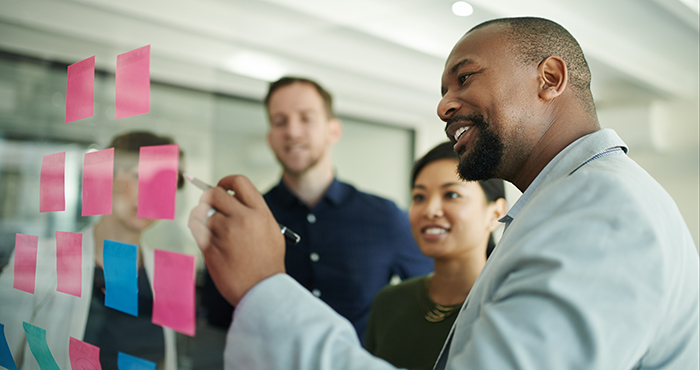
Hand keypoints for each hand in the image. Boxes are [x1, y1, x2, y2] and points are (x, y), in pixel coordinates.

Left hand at [188, 175, 284, 305]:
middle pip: (214, 194)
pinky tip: (207, 238)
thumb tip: (234, 201)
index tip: (222, 187)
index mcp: (260, 213)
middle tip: (210, 206)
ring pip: (201, 213)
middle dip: (209, 198)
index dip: (226, 181)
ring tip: (211, 229)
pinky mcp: (211, 247)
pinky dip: (198, 231)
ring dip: (202, 218)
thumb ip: (255, 214)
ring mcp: (225, 233)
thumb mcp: (272, 231)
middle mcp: (242, 219)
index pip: (239, 182)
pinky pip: (196, 230)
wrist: (262, 291)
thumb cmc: (267, 264)